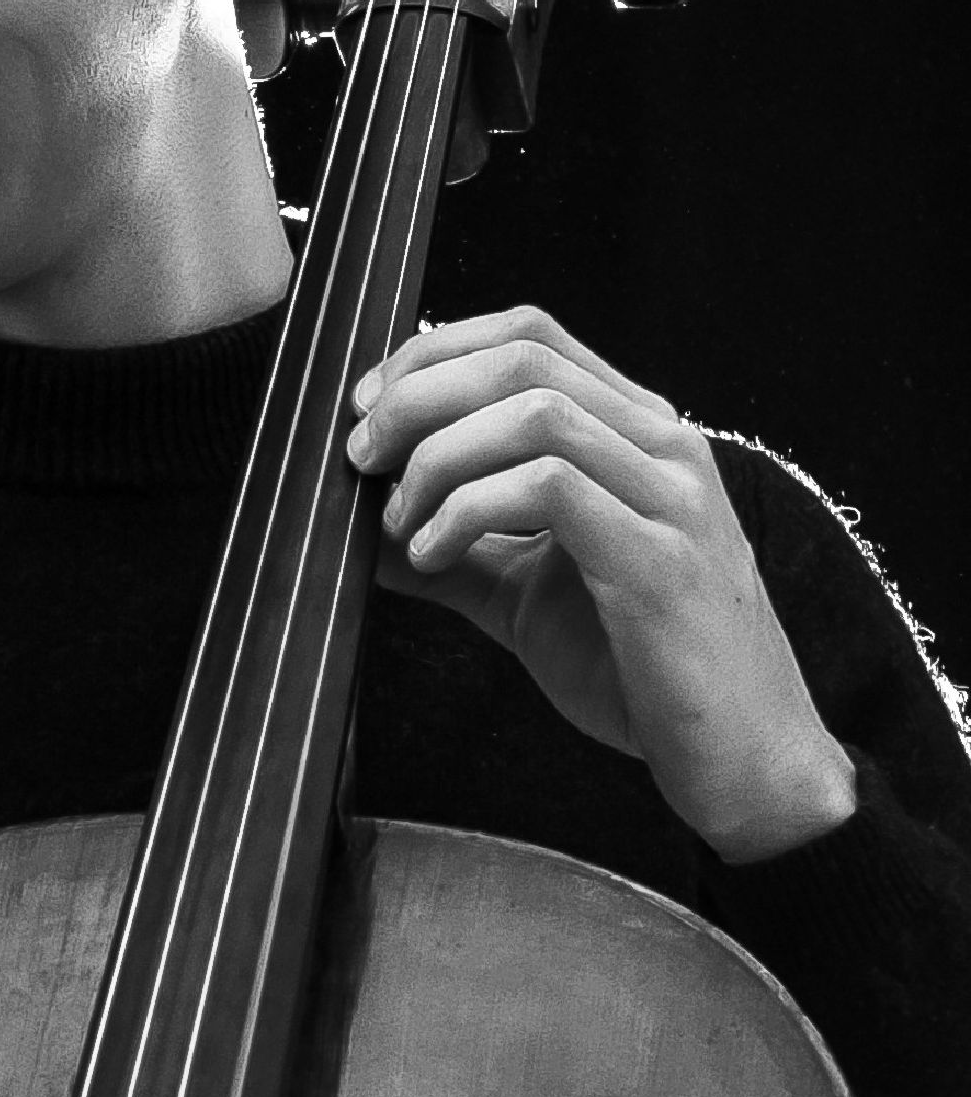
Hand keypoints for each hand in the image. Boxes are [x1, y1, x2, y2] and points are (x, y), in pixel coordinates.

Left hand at [344, 306, 856, 862]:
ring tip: (397, 522)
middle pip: (522, 358)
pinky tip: (433, 555)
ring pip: (533, 413)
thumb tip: (354, 524)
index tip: (366, 406)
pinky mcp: (662, 558)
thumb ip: (450, 547)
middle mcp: (664, 444)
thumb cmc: (639, 671)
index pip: (528, 335)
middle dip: (417, 396)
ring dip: (438, 457)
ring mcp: (672, 496)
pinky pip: (549, 489)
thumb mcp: (523, 591)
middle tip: (362, 454)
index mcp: (635, 433)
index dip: (434, 354)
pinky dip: (467, 511)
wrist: (742, 761)